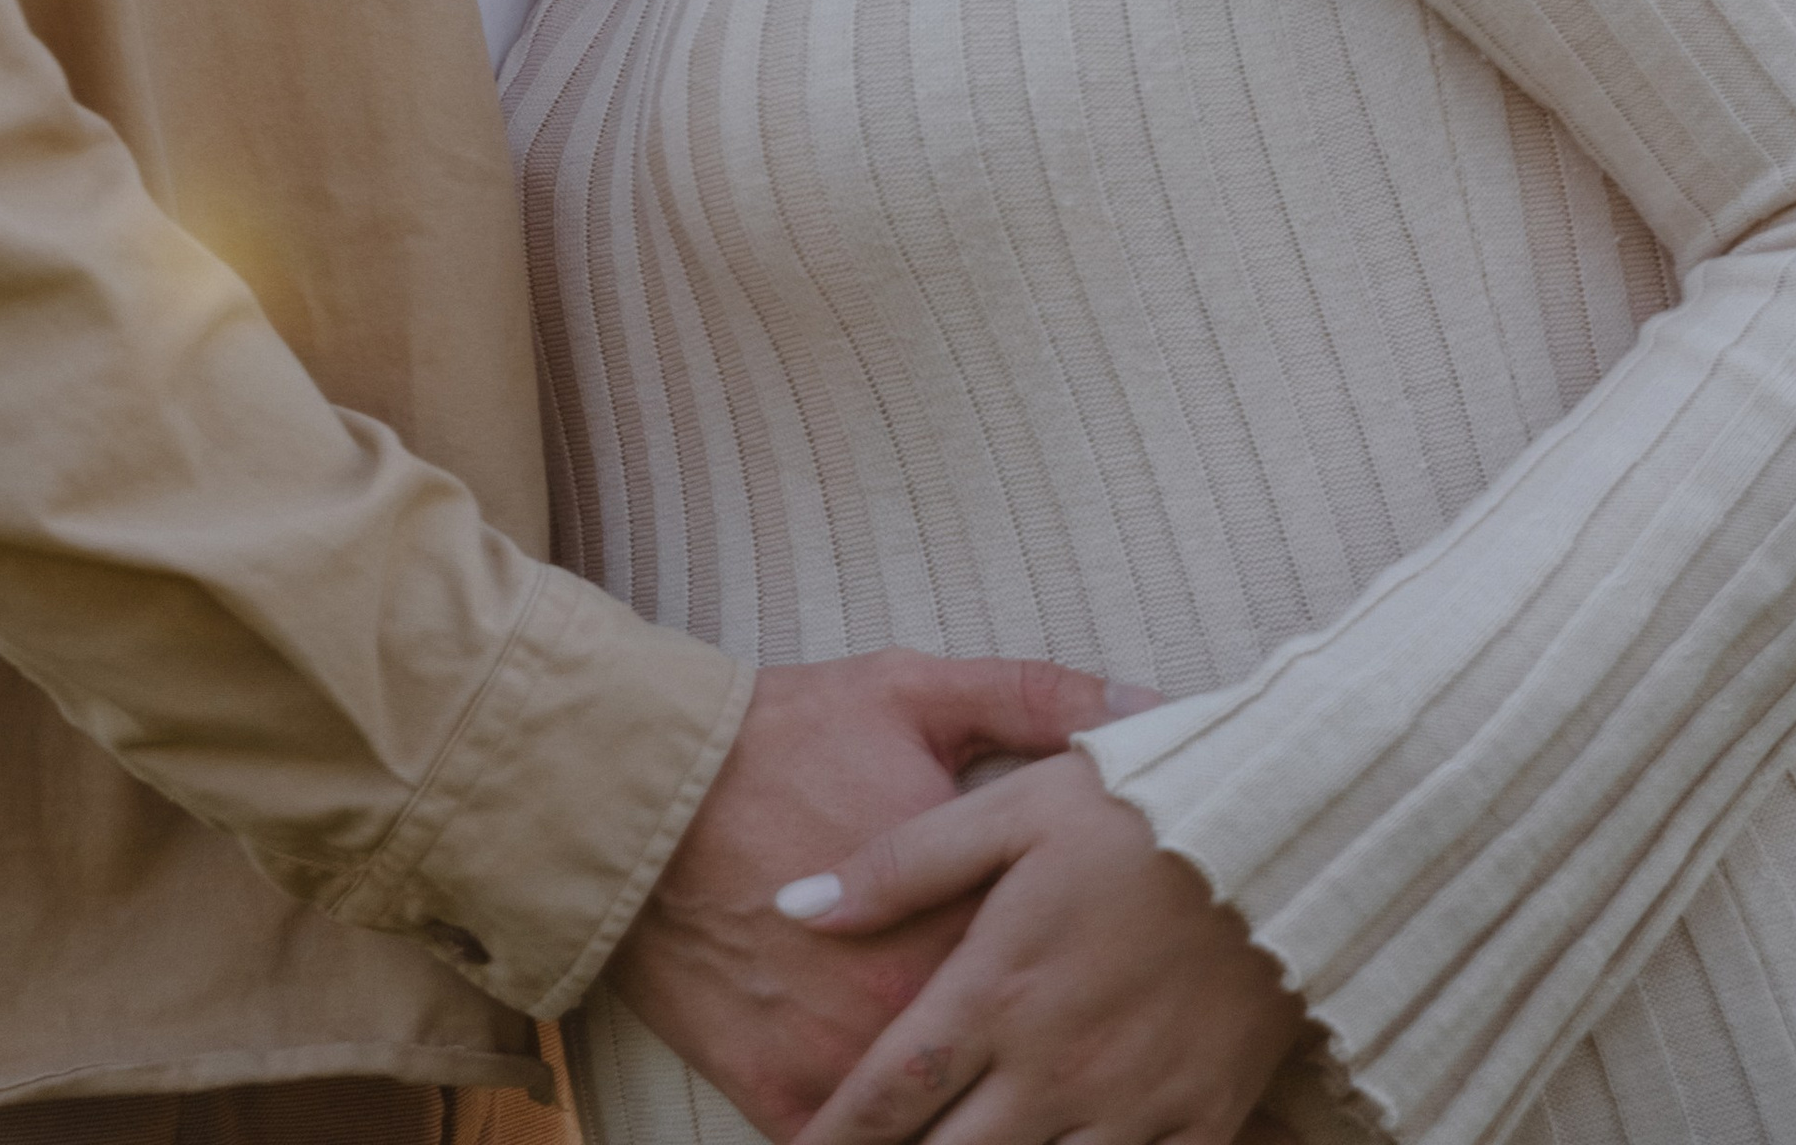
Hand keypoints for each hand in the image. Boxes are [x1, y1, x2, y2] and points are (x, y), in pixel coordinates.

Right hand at [611, 653, 1152, 1140]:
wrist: (639, 793)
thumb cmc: (781, 736)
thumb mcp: (915, 695)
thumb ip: (1041, 701)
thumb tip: (1155, 707)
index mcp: (975, 916)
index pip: (1079, 977)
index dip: (1108, 978)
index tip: (1139, 979)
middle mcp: (921, 1009)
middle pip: (1021, 1081)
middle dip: (1056, 1081)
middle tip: (1082, 1072)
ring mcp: (850, 1068)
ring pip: (946, 1134)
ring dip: (981, 1127)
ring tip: (1019, 1120)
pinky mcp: (784, 1103)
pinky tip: (925, 1134)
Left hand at [777, 750, 1301, 1144]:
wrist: (1289, 829)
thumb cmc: (1140, 807)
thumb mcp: (1013, 807)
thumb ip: (901, 863)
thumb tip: (796, 905)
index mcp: (998, 990)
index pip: (889, 1093)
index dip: (833, 1135)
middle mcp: (1055, 1067)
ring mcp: (1131, 1105)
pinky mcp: (1202, 1121)